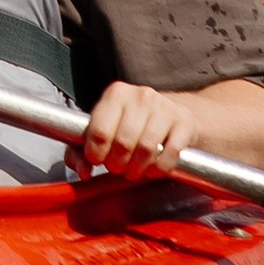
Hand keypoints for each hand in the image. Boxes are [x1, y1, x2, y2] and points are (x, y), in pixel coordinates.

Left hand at [71, 79, 198, 179]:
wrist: (168, 115)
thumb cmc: (127, 125)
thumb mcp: (99, 132)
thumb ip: (79, 152)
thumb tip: (83, 170)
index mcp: (115, 94)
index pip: (99, 131)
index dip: (96, 154)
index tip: (98, 160)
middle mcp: (140, 95)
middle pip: (123, 143)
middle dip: (117, 164)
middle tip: (118, 168)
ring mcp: (164, 106)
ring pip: (147, 149)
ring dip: (138, 169)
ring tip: (134, 170)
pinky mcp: (183, 121)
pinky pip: (170, 153)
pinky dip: (159, 169)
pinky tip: (153, 168)